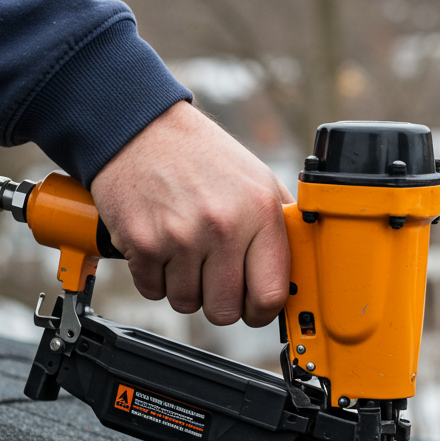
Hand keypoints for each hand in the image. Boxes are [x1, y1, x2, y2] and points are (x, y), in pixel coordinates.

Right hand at [89, 101, 292, 326]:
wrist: (141, 129)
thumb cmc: (202, 157)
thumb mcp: (257, 180)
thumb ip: (280, 228)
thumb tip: (298, 272)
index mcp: (260, 213)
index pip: (271, 296)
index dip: (261, 311)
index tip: (253, 305)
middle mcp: (223, 226)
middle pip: (225, 311)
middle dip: (218, 301)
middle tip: (212, 275)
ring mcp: (180, 237)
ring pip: (186, 303)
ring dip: (184, 287)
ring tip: (184, 251)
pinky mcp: (143, 243)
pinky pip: (153, 291)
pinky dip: (154, 277)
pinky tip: (160, 246)